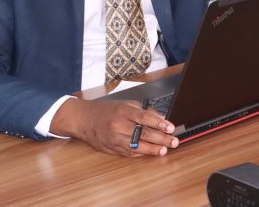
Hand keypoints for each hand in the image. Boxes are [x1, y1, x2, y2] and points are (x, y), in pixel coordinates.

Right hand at [51, 97, 177, 156]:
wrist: (84, 119)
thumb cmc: (107, 110)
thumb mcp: (126, 104)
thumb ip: (144, 111)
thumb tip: (161, 119)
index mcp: (123, 111)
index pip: (145, 117)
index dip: (159, 123)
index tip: (171, 128)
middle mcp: (118, 125)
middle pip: (143, 133)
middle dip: (161, 138)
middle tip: (174, 141)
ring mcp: (114, 138)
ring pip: (136, 146)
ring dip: (152, 149)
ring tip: (164, 150)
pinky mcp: (111, 149)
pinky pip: (128, 152)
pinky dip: (141, 153)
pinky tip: (150, 153)